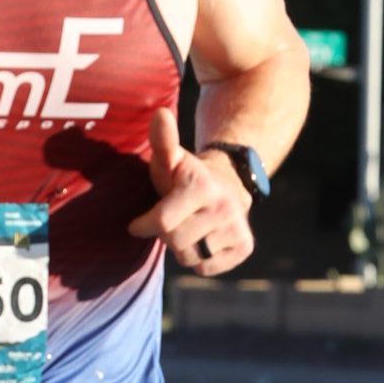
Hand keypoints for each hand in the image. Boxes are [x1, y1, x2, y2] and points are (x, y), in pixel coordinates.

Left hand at [126, 109, 254, 274]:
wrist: (228, 183)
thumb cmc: (185, 175)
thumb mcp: (170, 158)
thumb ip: (162, 140)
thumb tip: (160, 113)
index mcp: (201, 187)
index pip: (161, 223)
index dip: (144, 225)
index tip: (139, 222)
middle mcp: (224, 207)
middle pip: (175, 242)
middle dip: (167, 234)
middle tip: (174, 219)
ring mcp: (237, 228)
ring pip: (190, 258)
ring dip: (184, 247)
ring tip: (189, 227)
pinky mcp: (244, 246)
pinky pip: (207, 269)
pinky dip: (201, 260)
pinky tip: (204, 239)